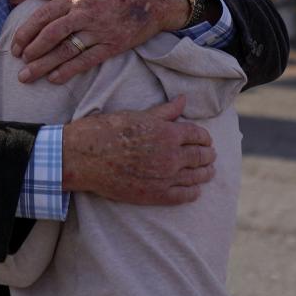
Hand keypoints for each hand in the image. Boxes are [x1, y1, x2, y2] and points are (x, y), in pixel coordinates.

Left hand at [12, 0, 188, 84]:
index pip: (43, 16)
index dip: (26, 33)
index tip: (16, 46)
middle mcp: (85, 12)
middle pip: (51, 35)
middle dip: (32, 51)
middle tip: (19, 64)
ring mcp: (100, 30)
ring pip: (66, 51)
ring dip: (44, 65)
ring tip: (27, 76)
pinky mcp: (114, 45)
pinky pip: (87, 60)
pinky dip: (69, 71)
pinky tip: (55, 79)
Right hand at [62, 97, 214, 204]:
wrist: (84, 157)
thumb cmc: (107, 131)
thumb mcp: (138, 115)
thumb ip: (165, 111)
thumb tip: (183, 99)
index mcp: (167, 132)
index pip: (199, 135)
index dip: (205, 137)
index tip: (205, 140)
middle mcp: (171, 155)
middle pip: (201, 156)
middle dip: (208, 155)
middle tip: (210, 156)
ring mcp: (165, 177)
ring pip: (197, 177)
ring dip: (205, 173)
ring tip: (208, 172)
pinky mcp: (155, 195)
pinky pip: (184, 196)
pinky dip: (194, 192)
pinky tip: (195, 190)